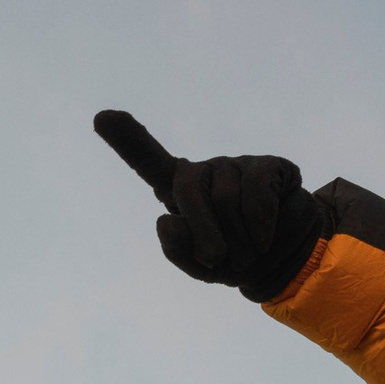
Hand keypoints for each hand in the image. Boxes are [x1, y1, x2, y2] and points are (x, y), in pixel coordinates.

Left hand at [94, 110, 325, 301]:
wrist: (282, 259)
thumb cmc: (231, 259)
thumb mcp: (199, 265)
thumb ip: (177, 248)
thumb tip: (166, 219)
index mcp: (177, 192)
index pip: (149, 162)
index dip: (127, 140)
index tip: (102, 117)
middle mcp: (204, 172)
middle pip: (189, 189)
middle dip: (203, 232)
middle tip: (217, 259)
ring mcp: (236, 165)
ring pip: (227, 198)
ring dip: (238, 239)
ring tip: (247, 252)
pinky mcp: (270, 167)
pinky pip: (257, 192)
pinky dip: (260, 224)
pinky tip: (265, 238)